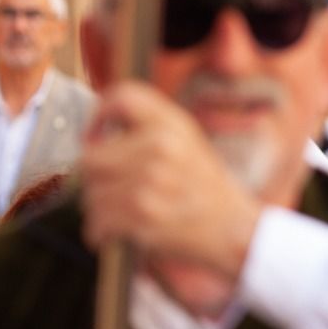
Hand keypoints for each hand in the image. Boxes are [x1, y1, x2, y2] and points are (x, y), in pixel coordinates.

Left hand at [79, 81, 263, 282]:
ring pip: (92, 192)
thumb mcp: (189, 143)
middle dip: (96, 176)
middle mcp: (161, 148)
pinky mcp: (144, 215)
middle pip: (91, 157)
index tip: (96, 137)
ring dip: (101, 207)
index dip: (99, 116)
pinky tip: (120, 231)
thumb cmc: (207, 189)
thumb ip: (149, 126)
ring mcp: (150, 182)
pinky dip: (102, 230)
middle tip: (113, 187)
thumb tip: (96, 130)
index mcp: (173, 126)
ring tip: (123, 212)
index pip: (123, 98)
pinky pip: (98, 220)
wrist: (236, 230)